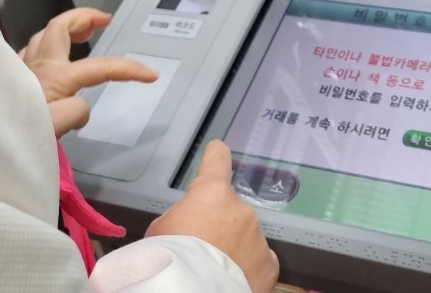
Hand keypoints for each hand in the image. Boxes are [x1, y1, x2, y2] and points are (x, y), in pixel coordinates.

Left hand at [19, 7, 157, 136]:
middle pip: (60, 26)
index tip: (150, 75)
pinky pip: (27, 53)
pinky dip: (43, 48)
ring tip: (80, 34)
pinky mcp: (4, 79)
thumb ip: (74, 112)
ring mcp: (18, 70)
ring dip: (63, 30)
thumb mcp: (52, 130)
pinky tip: (44, 61)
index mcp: (54, 76)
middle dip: (84, 17)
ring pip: (41, 36)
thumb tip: (80, 105)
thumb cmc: (13, 136)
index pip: (99, 67)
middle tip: (104, 19)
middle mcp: (35, 66)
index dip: (128, 68)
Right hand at [147, 141, 279, 292]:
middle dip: (219, 225)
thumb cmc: (168, 261)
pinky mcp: (269, 264)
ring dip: (234, 247)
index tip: (219, 151)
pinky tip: (233, 278)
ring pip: (245, 237)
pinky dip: (248, 268)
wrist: (191, 292)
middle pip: (230, 211)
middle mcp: (241, 209)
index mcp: (212, 193)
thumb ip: (181, 216)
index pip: (217, 161)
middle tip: (201, 248)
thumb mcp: (161, 230)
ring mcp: (258, 236)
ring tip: (215, 269)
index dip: (216, 156)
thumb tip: (190, 222)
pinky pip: (258, 260)